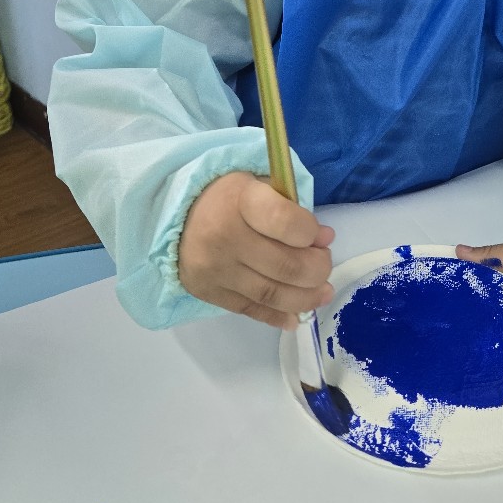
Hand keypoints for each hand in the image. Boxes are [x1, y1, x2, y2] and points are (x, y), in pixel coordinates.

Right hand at [178, 171, 334, 328]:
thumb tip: (324, 239)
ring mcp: (216, 270)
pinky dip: (278, 316)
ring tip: (322, 292)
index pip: (284, 222)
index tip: (322, 235)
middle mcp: (225, 237)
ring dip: (306, 298)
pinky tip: (296, 315)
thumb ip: (292, 209)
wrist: (178, 217)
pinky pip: (250, 310)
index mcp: (241, 201)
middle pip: (284, 265)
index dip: (310, 233)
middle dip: (317, 269)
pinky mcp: (209, 293)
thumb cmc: (230, 198)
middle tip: (324, 264)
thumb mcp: (259, 186)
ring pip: (271, 293)